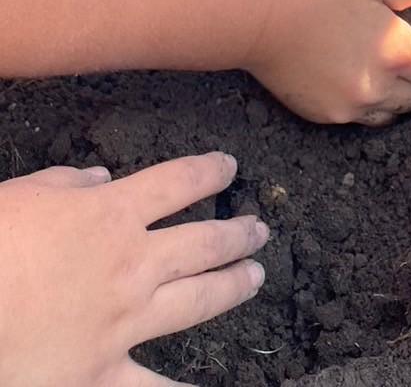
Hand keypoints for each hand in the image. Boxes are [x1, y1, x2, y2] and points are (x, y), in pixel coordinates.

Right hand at [0, 153, 266, 386]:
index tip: (229, 169)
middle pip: (202, 242)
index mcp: (112, 214)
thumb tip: (101, 180)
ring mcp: (124, 321)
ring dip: (233, 285)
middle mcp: (132, 264)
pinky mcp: (102, 375)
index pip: (178, 183)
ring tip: (255, 275)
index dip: (209, 173)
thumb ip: (68, 185)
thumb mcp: (25, 195)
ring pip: (198, 299)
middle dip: (236, 232)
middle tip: (259, 228)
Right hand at [244, 0, 410, 125]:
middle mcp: (377, 88)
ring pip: (387, 113)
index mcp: (395, 52)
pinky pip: (355, 117)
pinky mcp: (319, 113)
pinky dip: (359, 101)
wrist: (253, 15)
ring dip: (390, 94)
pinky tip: (346, 74)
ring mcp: (346, 106)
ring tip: (374, 65)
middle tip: (394, 47)